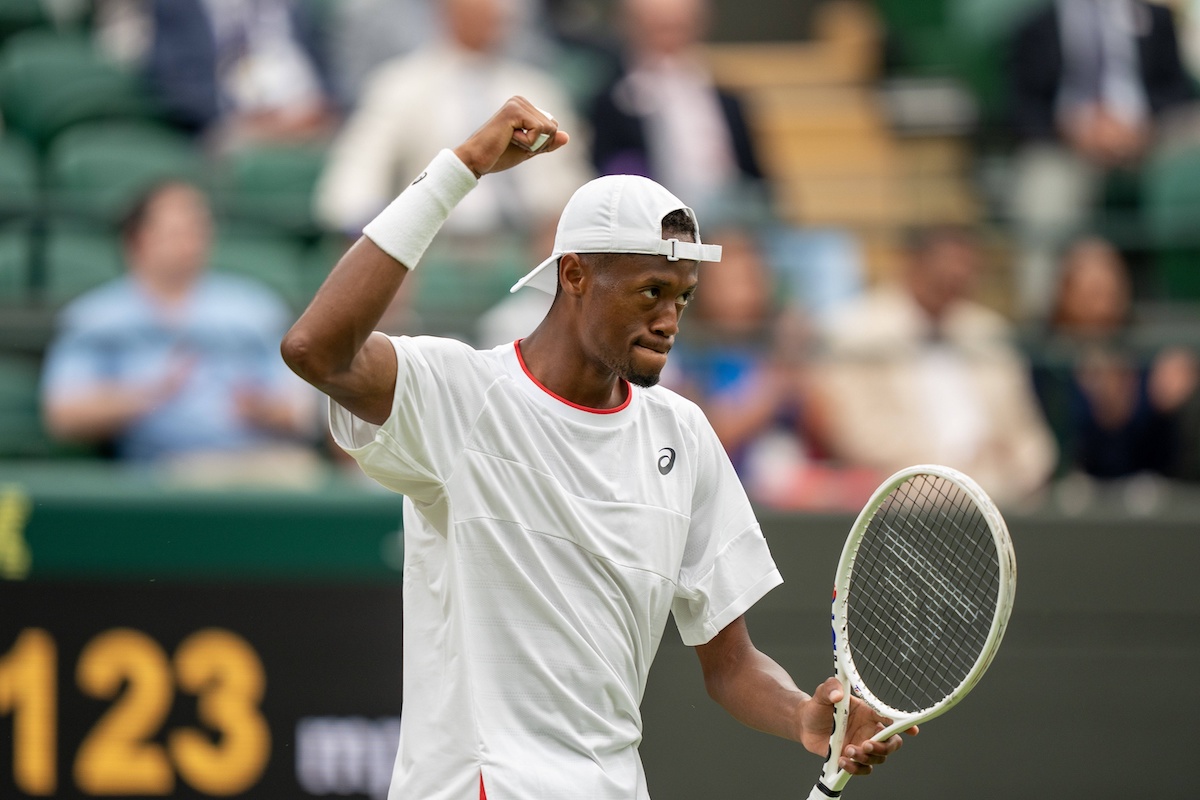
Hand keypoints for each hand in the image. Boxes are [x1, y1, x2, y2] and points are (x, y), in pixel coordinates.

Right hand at [452, 96, 567, 177]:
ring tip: (510, 140)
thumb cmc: (498, 155)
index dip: (542, 143)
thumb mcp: (529, 150)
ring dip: (532, 143)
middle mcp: (520, 100)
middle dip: (538, 143)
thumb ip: (547, 143)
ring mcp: (517, 103)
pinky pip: (539, 130)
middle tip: (514, 143)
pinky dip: (528, 142)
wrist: (476, 160)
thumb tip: (567, 136)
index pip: (552, 125)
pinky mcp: (514, 111)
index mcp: (523, 106)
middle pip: (553, 126)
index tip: (519, 143)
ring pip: (548, 129)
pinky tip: (509, 138)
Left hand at [799, 677, 915, 775]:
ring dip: (865, 758)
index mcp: (868, 713)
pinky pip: (863, 769)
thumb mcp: (823, 693)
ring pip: (878, 758)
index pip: (891, 718)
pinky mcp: (852, 759)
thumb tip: (838, 695)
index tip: (912, 730)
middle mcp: (869, 731)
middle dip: (884, 747)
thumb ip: (830, 688)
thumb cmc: (819, 706)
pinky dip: (856, 769)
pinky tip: (843, 761)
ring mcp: (862, 746)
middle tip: (866, 745)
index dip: (904, 724)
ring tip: (847, 750)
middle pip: (891, 743)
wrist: (805, 723)